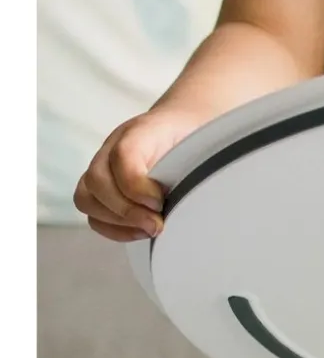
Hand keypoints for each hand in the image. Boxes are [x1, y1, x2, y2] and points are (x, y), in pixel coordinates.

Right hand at [73, 109, 201, 241]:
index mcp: (140, 131)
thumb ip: (195, 163)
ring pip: (87, 199)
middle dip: (127, 210)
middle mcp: (113, 147)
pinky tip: (139, 231)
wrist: (182, 126)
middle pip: (97, 180)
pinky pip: (92, 215)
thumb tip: (182, 202)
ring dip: (118, 221)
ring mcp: (103, 167)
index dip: (136, 185)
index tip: (159, 202)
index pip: (123, 155)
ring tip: (148, 227)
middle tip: (157, 224)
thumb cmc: (192, 139)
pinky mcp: (103, 190)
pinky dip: (113, 229)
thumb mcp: (201, 142)